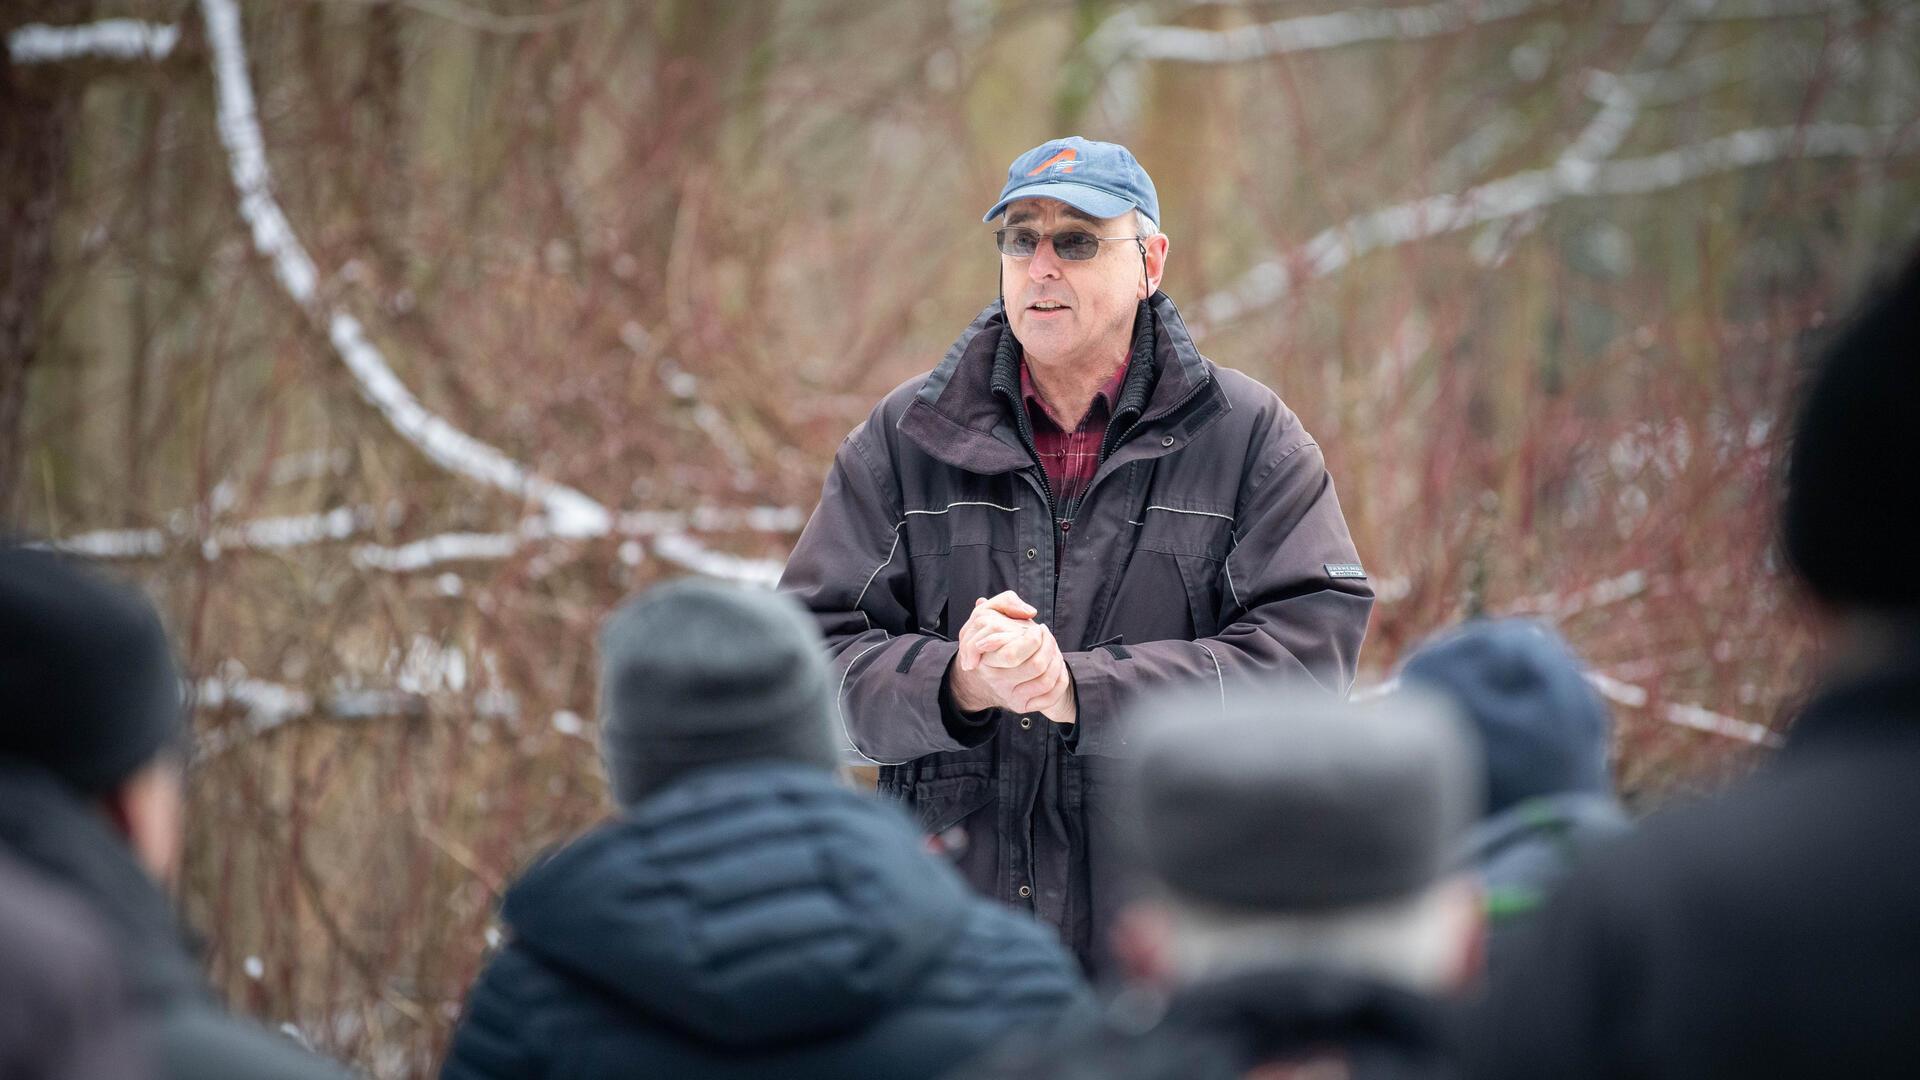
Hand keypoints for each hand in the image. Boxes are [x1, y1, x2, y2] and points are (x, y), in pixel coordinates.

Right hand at [949, 592, 1076, 723]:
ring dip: (1057, 660)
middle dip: (1050, 646)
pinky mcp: (1021, 707)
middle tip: (1047, 636)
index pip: (1013, 654)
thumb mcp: (988, 613)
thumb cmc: (990, 637)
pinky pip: (1050, 697)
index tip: (1038, 628)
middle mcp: (997, 681)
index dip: (1034, 639)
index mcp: (987, 660)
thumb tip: (1029, 612)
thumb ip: (1006, 603)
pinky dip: (1060, 679)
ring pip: (1046, 680)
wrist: (978, 677)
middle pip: (1036, 666)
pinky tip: (1057, 665)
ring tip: (1053, 648)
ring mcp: (1010, 696)